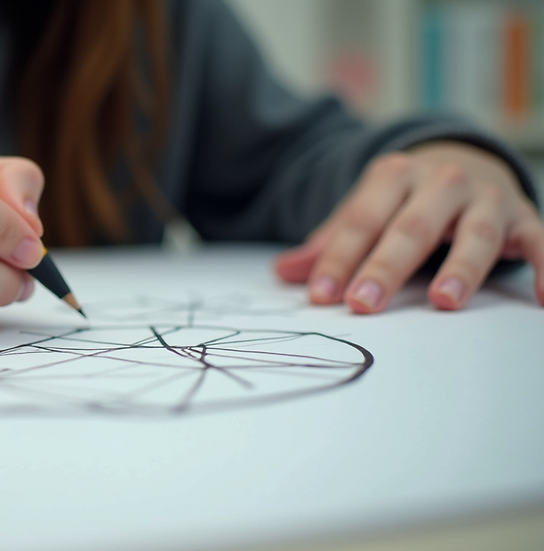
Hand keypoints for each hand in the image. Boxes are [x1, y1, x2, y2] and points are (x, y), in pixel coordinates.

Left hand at [275, 141, 543, 312]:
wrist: (462, 163)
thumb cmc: (402, 202)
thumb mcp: (363, 212)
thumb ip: (328, 243)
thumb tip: (283, 273)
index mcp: (394, 175)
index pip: (361, 219)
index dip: (338, 257)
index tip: (320, 295)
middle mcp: (442, 180)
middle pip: (412, 227)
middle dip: (386, 267)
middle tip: (363, 304)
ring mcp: (486, 198)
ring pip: (475, 232)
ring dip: (460, 267)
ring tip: (443, 301)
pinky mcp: (523, 218)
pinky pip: (539, 241)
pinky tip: (542, 298)